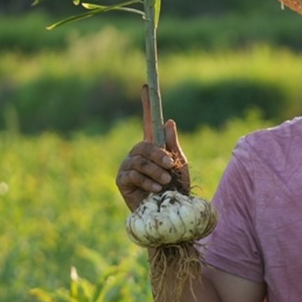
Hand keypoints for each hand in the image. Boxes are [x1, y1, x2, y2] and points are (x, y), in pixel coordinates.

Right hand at [115, 85, 190, 210]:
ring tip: (166, 182)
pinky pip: (132, 173)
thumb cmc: (177, 191)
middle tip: (170, 166)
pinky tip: (156, 189)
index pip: (148, 122)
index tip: (146, 86)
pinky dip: (147, 180)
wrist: (171, 215)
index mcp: (153, 147)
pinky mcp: (122, 181)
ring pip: (139, 159)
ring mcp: (128, 166)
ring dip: (155, 170)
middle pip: (144, 144)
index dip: (147, 105)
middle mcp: (138, 154)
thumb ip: (173, 145)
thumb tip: (168, 121)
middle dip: (158, 154)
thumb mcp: (179, 166)